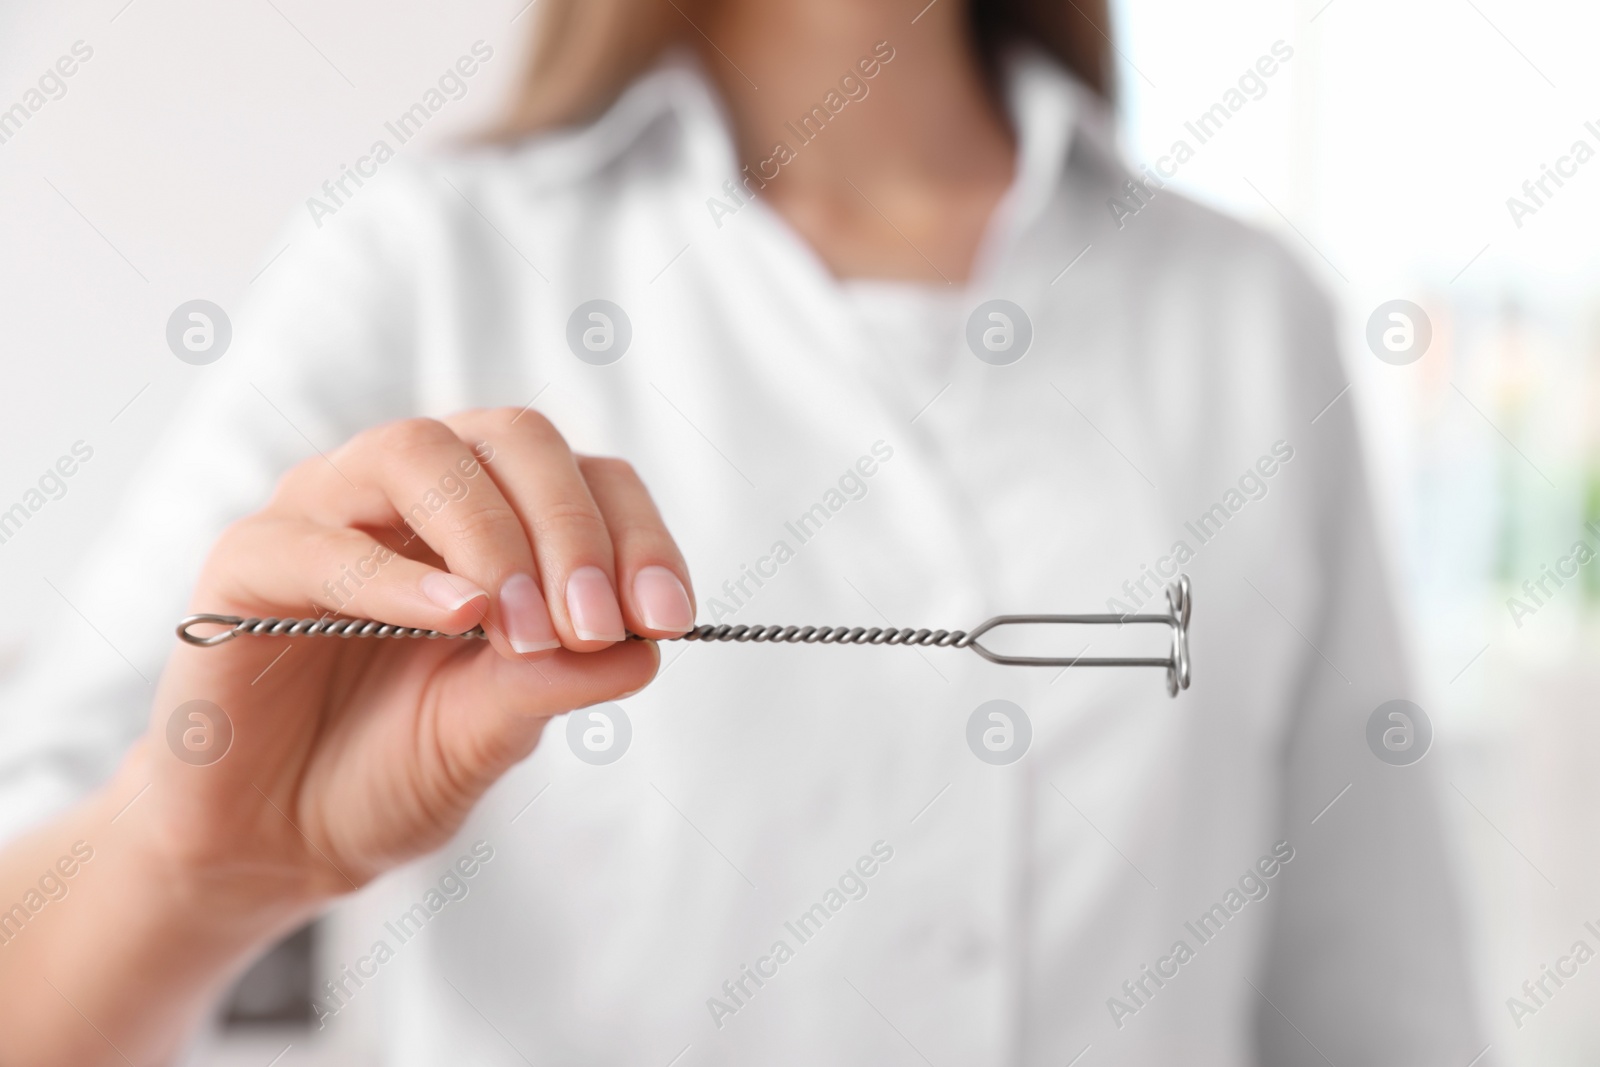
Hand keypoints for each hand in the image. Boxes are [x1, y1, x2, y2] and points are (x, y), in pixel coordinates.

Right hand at [138, 409, 693, 905]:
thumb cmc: (390, 767)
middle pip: (512, 439)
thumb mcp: (493, 731)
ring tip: (525, 625)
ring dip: (490, 534)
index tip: (667, 619)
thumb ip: (557, 681)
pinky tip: (453, 618)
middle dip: (571, 528)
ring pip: (417, 453)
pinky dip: (394, 576)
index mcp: (494, 517)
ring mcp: (326, 512)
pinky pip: (319, 539)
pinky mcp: (247, 561)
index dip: (636, 536)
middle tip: (595, 624)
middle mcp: (413, 493)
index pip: (588, 478)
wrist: (277, 839)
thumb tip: (645, 648)